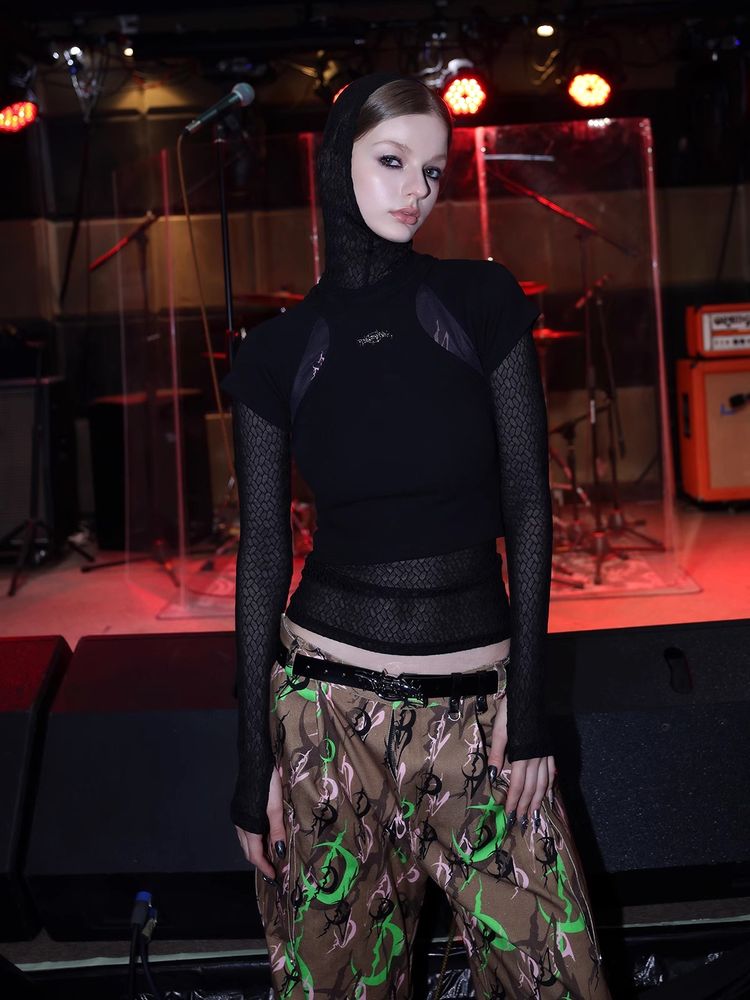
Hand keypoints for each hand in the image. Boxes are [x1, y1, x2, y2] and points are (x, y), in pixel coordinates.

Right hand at [234, 765, 286, 881]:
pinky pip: (245, 831)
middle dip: (260, 861)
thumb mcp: (276, 807)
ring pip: (246, 841)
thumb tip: (279, 852)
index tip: (274, 876)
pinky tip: (264, 836)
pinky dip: (254, 839)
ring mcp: (237, 816)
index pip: (254, 854)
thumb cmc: (267, 784)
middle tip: (273, 868)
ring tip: (271, 854)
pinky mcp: (239, 809)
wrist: (254, 762)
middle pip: (248, 850)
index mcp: (248, 825)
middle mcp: (239, 823)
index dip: (264, 867)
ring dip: (257, 850)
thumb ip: (276, 830)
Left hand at [486, 693, 554, 829]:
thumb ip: (497, 753)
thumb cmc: (512, 711)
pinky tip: (549, 793)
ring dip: (539, 800)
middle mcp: (536, 757)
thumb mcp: (500, 730)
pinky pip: (552, 772)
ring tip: (535, 814)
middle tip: (523, 822)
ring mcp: (545, 754)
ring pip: (544, 783)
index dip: (514, 801)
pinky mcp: (549, 749)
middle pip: (532, 788)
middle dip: (526, 806)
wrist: (529, 695)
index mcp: (522, 754)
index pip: (517, 784)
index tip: (510, 815)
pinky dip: (551, 785)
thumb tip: (492, 776)